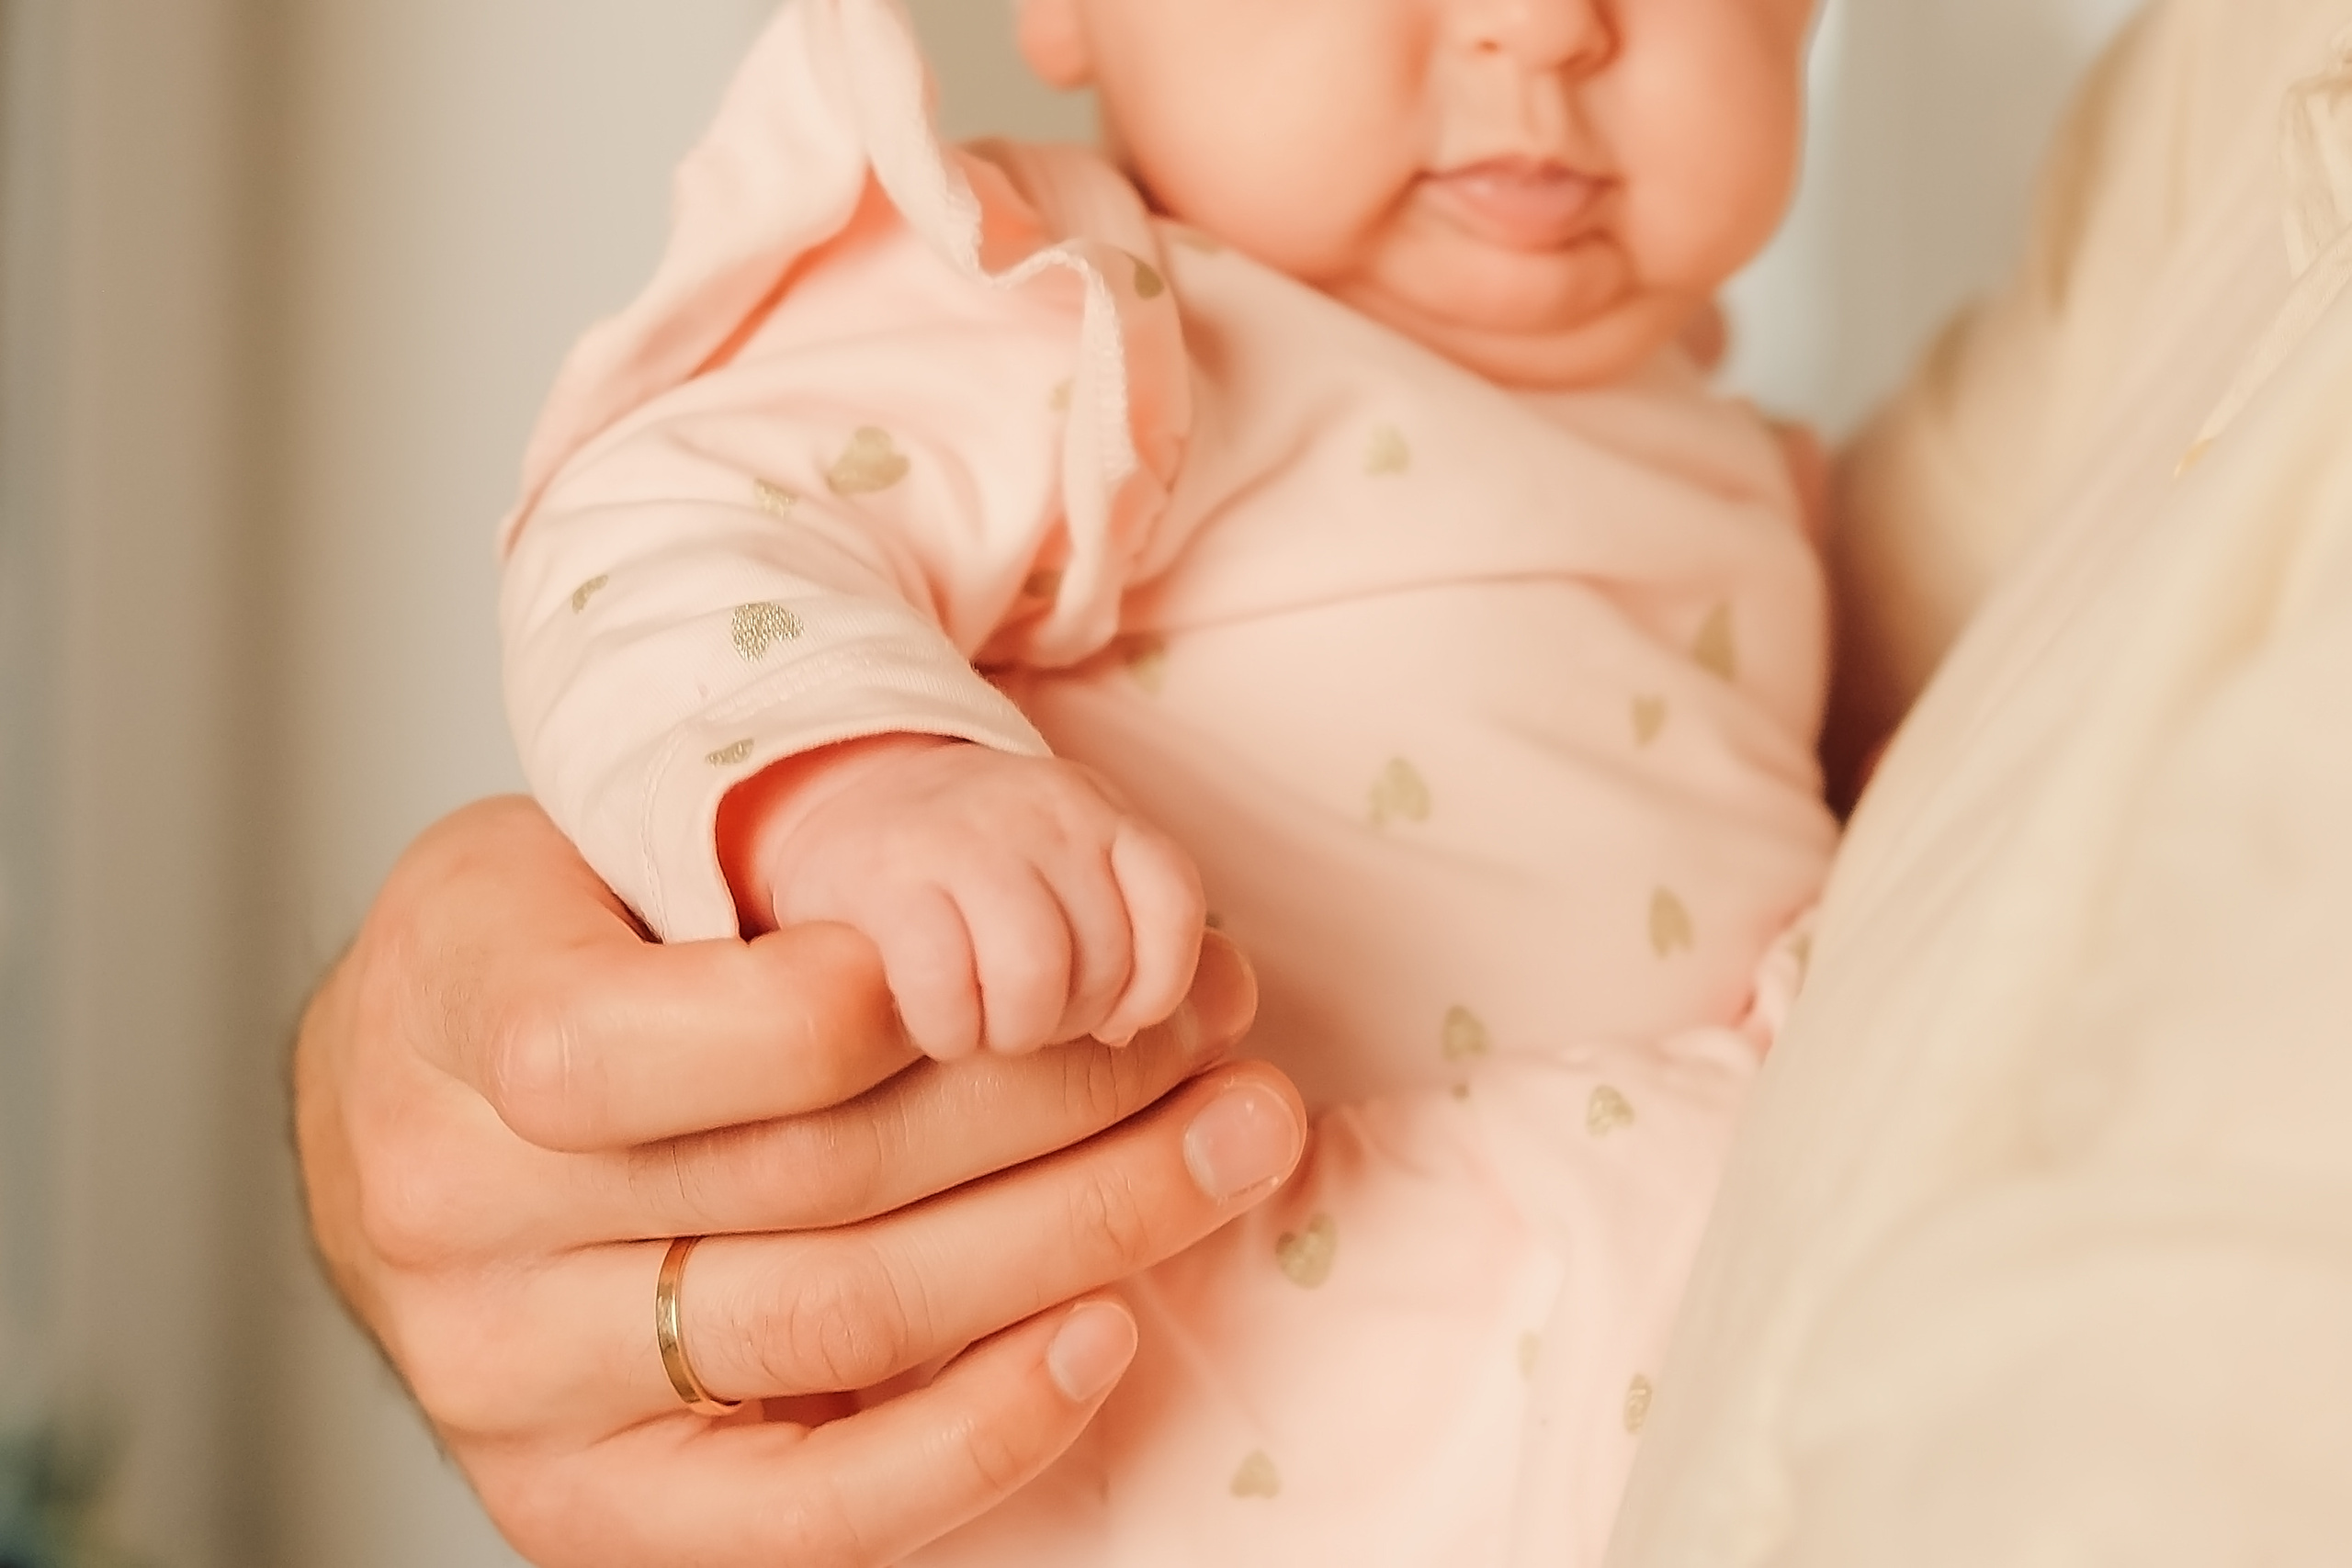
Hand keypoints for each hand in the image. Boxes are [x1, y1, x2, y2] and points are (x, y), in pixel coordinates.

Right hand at [296, 797, 1300, 1567]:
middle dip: (1052, 1100)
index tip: (1035, 956)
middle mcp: (458, 1225)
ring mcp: (516, 1389)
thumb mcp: (580, 852)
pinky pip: (805, 1511)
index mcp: (449, 1019)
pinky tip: (1102, 1333)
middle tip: (1219, 1030)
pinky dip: (975, 1429)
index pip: (650, 1038)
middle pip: (802, 1179)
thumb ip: (729, 888)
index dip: (863, 1005)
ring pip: (835, 1325)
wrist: (390, 1123)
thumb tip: (1005, 941)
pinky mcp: (589, 1507)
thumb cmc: (531, 955)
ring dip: (1072, 1234)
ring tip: (1229, 1146)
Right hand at [722, 735, 1207, 1058]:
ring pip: (1037, 972)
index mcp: (1099, 814)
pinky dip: (950, 1031)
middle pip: (1105, 955)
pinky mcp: (883, 879)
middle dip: (1073, 1020)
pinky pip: (947, 983)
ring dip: (1015, 1032)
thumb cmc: (979, 874)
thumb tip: (1156, 1039)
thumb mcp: (1069, 872)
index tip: (1116, 1024)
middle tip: (1030, 1025)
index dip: (1157, 985)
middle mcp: (1042, 813)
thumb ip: (1129, 932)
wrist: (847, 801)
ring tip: (986, 1033)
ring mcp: (962, 837)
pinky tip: (936, 1030)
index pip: (1172, 900)